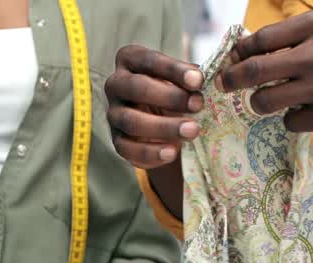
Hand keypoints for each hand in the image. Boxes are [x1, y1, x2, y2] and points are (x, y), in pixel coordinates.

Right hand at [104, 44, 205, 168]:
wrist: (163, 123)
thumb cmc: (173, 92)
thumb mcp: (181, 79)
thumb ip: (190, 77)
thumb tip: (199, 79)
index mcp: (130, 59)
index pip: (149, 60)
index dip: (174, 70)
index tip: (198, 81)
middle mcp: (116, 84)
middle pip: (137, 88)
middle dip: (170, 97)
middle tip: (198, 105)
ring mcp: (113, 113)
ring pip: (132, 121)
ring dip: (164, 127)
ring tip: (192, 131)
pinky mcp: (116, 140)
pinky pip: (127, 148)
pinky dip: (151, 152)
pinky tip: (171, 152)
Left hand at [217, 9, 312, 132]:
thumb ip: (295, 36)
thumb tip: (247, 50)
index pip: (261, 40)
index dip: (239, 53)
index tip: (231, 60)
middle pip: (255, 70)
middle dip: (233, 79)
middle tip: (224, 85)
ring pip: (266, 101)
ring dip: (258, 103)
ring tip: (264, 101)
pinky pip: (290, 121)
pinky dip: (292, 118)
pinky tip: (305, 111)